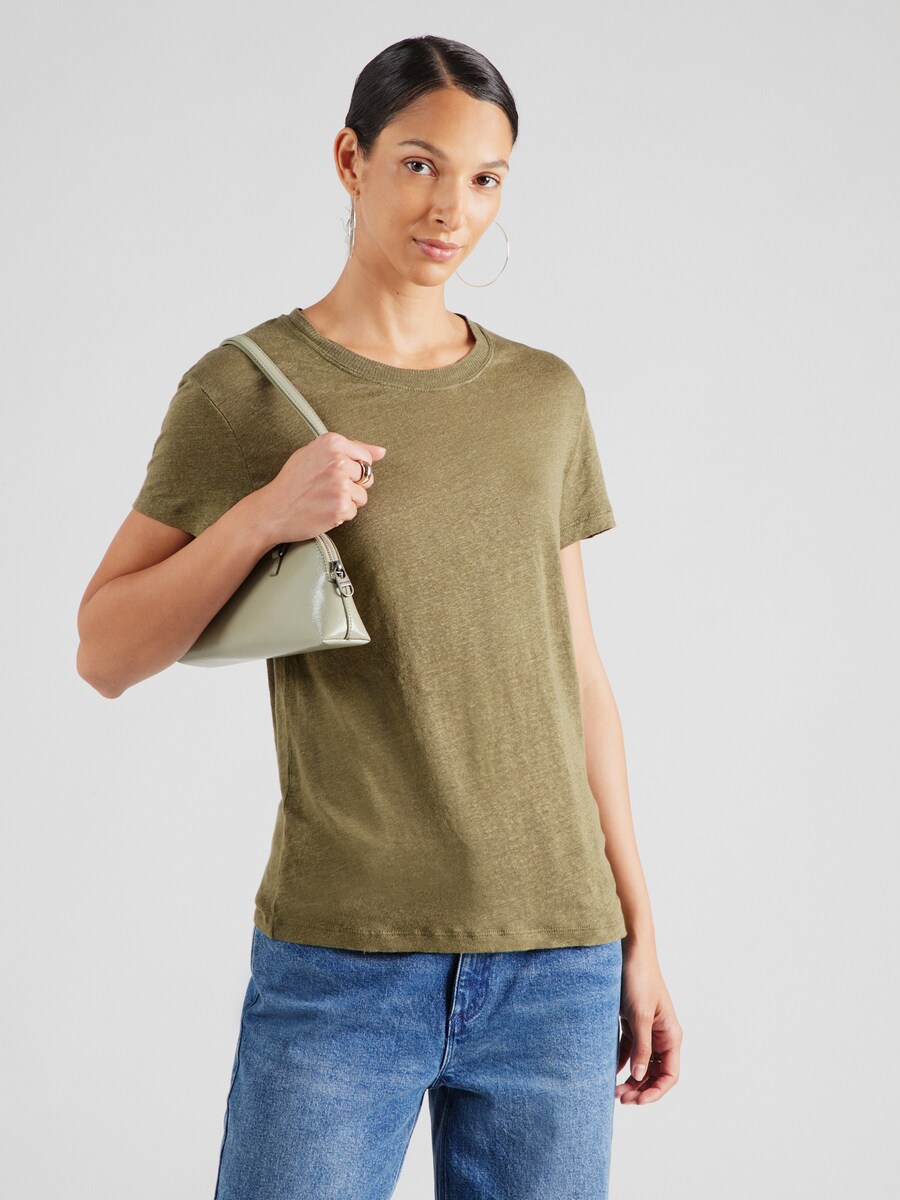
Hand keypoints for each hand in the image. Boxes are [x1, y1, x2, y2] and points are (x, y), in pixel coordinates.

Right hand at [253, 431, 386, 544]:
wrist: (273, 510)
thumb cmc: (293, 482)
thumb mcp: (316, 453)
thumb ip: (351, 448)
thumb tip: (381, 451)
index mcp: (332, 442)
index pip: (365, 457)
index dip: (352, 469)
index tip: (333, 473)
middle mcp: (338, 461)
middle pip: (367, 477)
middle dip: (352, 485)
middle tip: (326, 488)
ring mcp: (340, 484)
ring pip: (362, 496)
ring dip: (347, 501)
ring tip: (324, 499)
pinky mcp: (341, 506)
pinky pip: (354, 512)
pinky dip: (341, 515)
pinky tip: (323, 510)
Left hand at [616, 942, 681, 1103]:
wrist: (628, 951)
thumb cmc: (639, 979)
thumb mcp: (640, 1016)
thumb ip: (641, 1047)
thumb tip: (637, 1077)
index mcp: (671, 1035)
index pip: (669, 1075)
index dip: (655, 1091)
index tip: (637, 1101)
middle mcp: (661, 1035)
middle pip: (654, 1073)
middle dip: (639, 1088)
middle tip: (620, 1098)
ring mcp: (647, 1029)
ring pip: (640, 1063)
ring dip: (629, 1078)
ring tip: (613, 1090)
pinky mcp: (632, 1022)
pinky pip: (628, 1049)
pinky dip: (620, 1062)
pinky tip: (608, 1070)